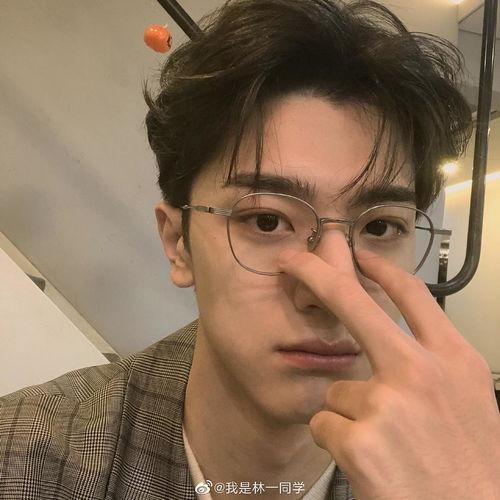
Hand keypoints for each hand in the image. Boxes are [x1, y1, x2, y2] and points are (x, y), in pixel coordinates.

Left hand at [277, 233, 499, 499]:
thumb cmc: (473, 465)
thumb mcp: (470, 399)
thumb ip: (433, 364)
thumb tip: (395, 341)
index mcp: (453, 359)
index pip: (412, 294)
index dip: (381, 268)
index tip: (358, 253)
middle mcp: (418, 372)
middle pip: (352, 303)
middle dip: (315, 274)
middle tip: (291, 259)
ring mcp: (385, 404)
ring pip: (336, 388)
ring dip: (348, 414)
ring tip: (383, 446)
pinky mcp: (358, 440)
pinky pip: (324, 423)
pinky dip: (337, 440)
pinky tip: (369, 465)